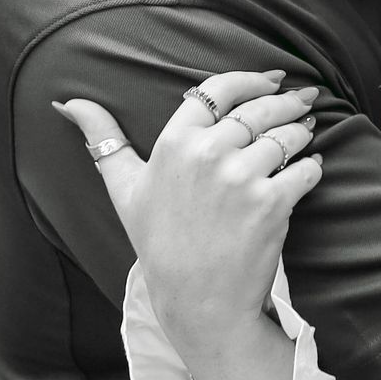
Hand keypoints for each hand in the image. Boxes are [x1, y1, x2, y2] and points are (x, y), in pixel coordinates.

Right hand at [55, 73, 321, 367]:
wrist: (196, 300)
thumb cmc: (159, 243)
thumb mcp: (124, 188)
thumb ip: (102, 140)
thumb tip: (67, 102)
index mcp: (174, 142)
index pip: (218, 89)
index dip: (251, 79)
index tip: (272, 79)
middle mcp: (208, 153)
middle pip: (260, 109)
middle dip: (288, 101)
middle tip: (305, 99)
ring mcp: (241, 177)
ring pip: (287, 136)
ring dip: (302, 130)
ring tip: (307, 130)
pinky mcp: (272, 203)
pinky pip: (306, 169)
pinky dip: (313, 165)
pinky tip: (312, 165)